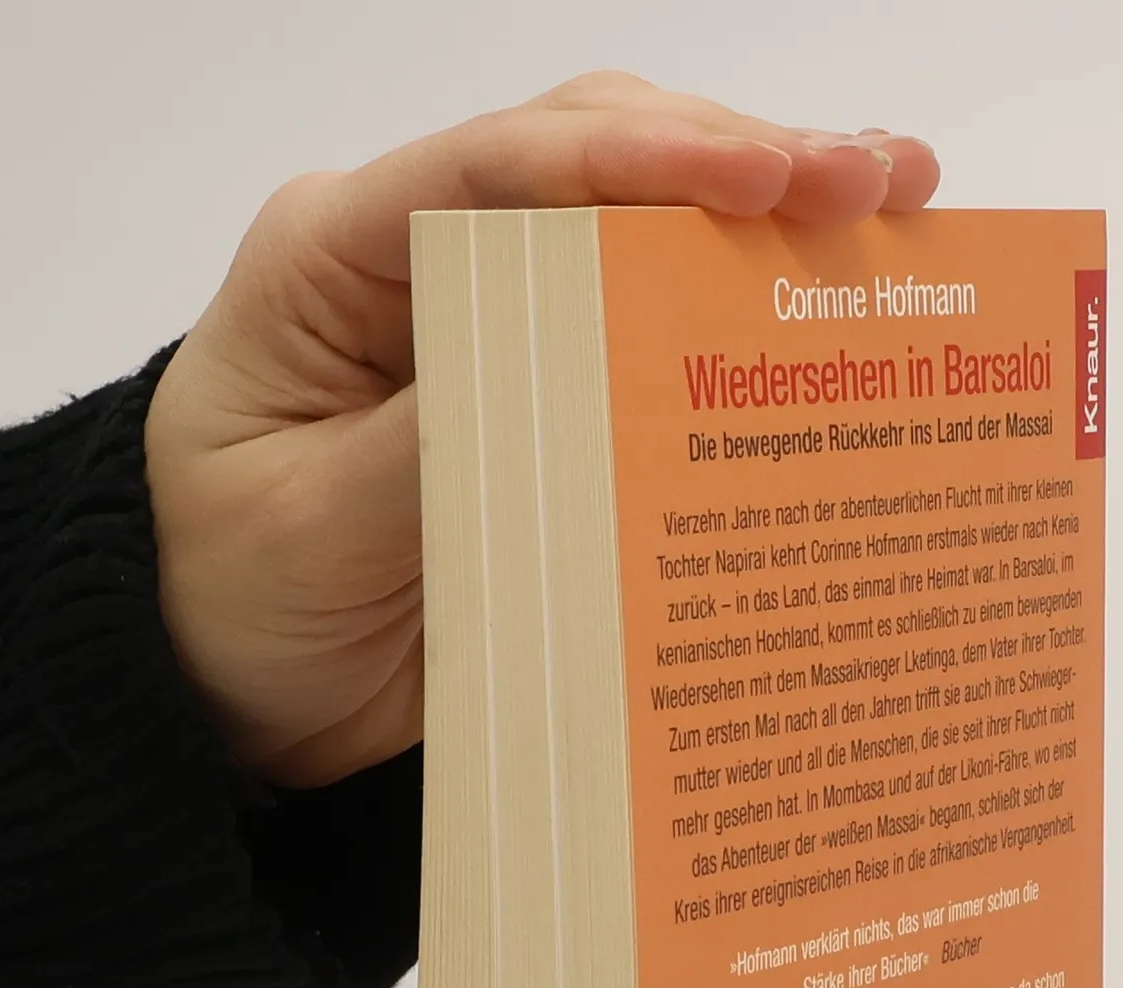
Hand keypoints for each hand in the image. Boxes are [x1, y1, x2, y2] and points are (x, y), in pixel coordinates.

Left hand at [144, 72, 940, 788]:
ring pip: (633, 232)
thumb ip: (436, 446)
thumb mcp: (312, 530)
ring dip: (761, 219)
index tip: (771, 178)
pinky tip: (825, 307)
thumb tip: (572, 374)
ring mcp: (485, 328)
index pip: (499, 169)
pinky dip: (732, 319)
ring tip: (899, 208)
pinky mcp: (537, 403)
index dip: (644, 160)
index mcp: (335, 257)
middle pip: (590, 166)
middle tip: (882, 181)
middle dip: (741, 161)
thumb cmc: (229, 599)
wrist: (224, 691)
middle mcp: (421, 264)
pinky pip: (642, 341)